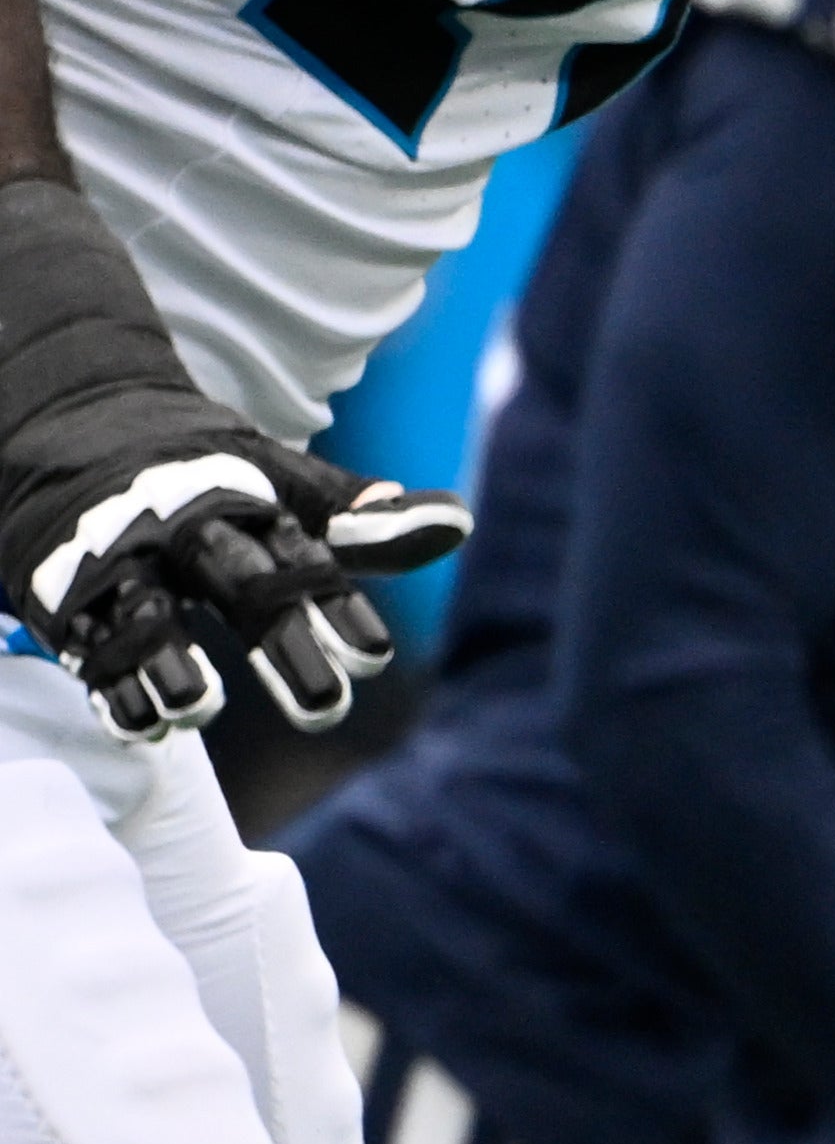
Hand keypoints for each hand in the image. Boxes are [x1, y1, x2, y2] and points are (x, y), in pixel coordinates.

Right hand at [0, 181, 465, 740]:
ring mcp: (122, 562)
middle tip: (328, 707)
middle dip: (280, 643)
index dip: (338, 610)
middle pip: (238, 586)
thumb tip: (458, 525)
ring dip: (170, 664)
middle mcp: (187, 530)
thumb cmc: (208, 469)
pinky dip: (113, 684)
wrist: (81, 422)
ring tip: (199, 708)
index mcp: (250, 503)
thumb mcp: (286, 482)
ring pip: (146, 613)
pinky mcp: (67, 594)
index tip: (376, 658)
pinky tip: (144, 721)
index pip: (303, 557)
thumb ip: (364, 518)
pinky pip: (88, 643)